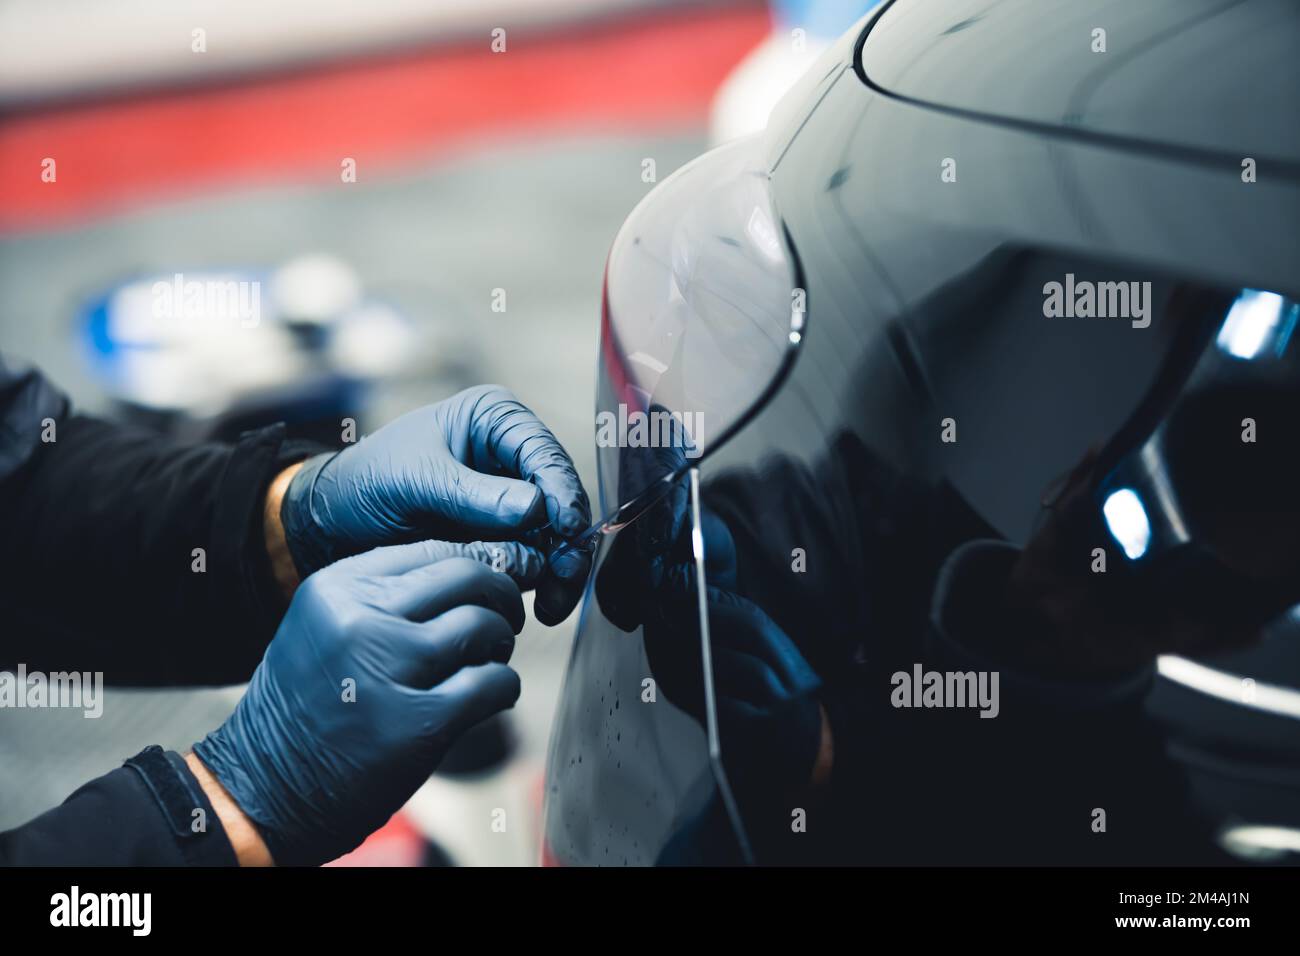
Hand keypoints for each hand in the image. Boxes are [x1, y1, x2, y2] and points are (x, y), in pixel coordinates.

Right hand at [192, 543, 527, 865]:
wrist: (265, 789)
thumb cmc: (308, 706)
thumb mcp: (328, 627)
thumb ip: (388, 596)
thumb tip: (479, 569)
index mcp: (338, 588)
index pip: (433, 547)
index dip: (478, 562)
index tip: (493, 582)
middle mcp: (360, 619)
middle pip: (467, 576)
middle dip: (502, 594)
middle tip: (506, 619)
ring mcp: (388, 670)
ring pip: (483, 626)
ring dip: (501, 643)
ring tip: (490, 660)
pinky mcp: (417, 723)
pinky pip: (492, 682)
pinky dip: (504, 686)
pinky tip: (493, 696)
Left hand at [279, 385, 590, 622]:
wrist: (336, 522)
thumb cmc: (368, 481)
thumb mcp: (415, 480)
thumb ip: (473, 495)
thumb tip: (535, 509)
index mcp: (495, 421)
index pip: (544, 453)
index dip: (563, 492)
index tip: (568, 528)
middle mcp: (512, 456)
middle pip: (562, 497)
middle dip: (569, 541)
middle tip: (565, 577)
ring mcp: (512, 499)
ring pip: (558, 535)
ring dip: (560, 571)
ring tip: (551, 605)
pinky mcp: (506, 536)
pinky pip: (537, 559)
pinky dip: (541, 583)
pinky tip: (535, 604)